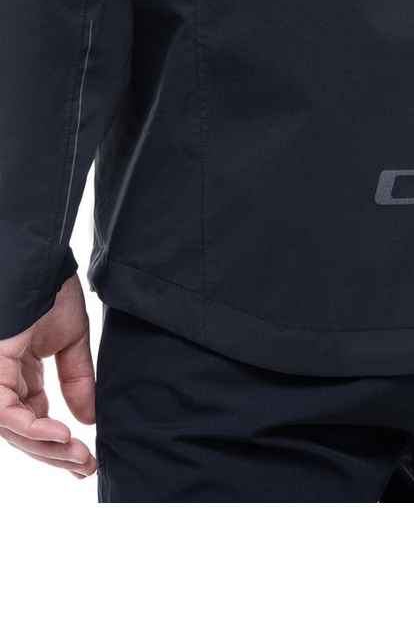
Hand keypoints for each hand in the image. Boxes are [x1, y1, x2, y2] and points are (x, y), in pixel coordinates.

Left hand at [0, 274, 96, 477]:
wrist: (37, 261)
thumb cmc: (50, 291)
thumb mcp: (72, 342)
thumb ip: (77, 380)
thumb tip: (89, 419)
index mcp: (16, 371)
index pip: (33, 417)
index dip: (58, 442)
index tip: (86, 459)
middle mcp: (0, 379)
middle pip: (21, 430)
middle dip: (54, 453)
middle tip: (85, 467)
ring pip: (11, 429)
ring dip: (46, 448)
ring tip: (78, 457)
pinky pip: (4, 413)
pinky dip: (32, 428)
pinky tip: (61, 436)